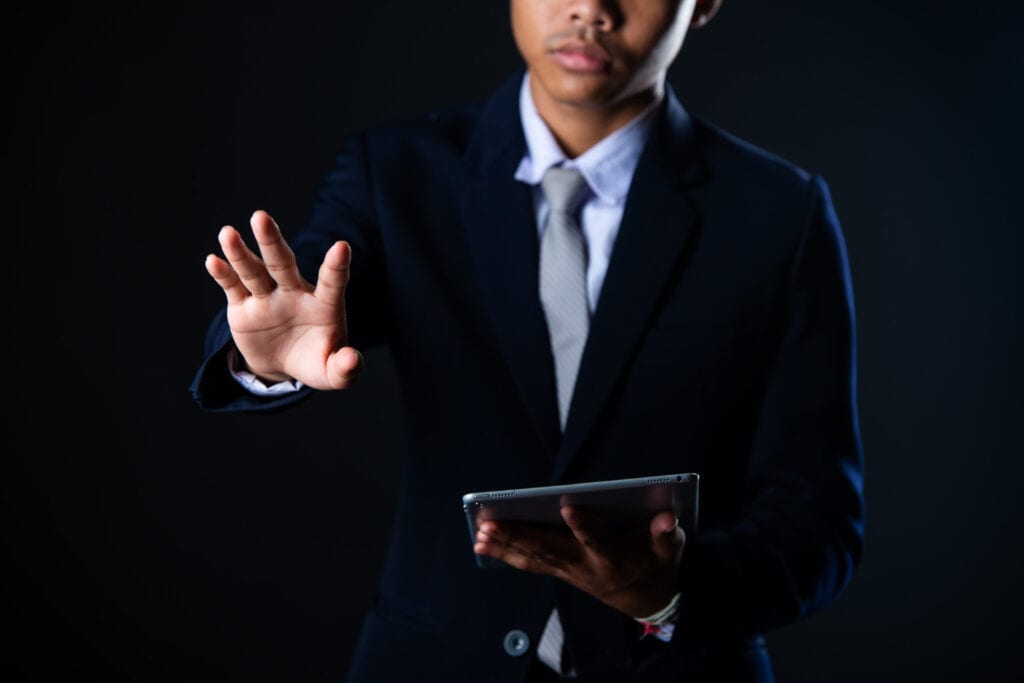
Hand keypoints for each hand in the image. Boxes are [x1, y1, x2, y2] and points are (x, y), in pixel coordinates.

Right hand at [204, 209, 363, 389]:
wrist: (283, 366)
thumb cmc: (315, 362)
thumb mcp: (332, 373)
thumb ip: (345, 368)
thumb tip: (353, 361)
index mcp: (323, 305)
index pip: (332, 283)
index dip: (336, 267)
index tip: (342, 247)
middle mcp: (294, 293)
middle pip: (283, 264)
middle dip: (272, 241)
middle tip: (260, 216)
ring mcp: (267, 298)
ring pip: (254, 271)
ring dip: (240, 253)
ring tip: (227, 233)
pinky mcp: (244, 308)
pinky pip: (233, 288)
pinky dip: (223, 275)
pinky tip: (213, 260)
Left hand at [474, 506, 684, 618]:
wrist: (646, 601)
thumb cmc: (657, 566)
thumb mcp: (670, 550)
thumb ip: (666, 534)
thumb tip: (667, 517)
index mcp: (614, 556)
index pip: (596, 539)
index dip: (583, 525)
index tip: (568, 506)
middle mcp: (586, 566)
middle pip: (548, 551)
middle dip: (518, 537)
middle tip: (490, 525)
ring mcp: (569, 571)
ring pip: (532, 559)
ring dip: (504, 547)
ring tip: (478, 535)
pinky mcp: (561, 572)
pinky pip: (529, 564)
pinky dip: (506, 555)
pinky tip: (484, 544)